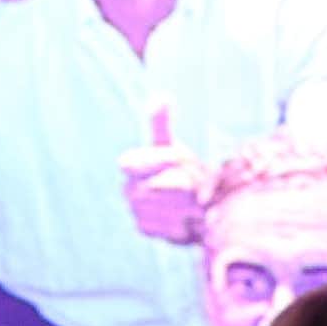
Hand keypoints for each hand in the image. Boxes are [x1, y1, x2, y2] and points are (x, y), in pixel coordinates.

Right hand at [118, 104, 207, 244]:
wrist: (188, 205)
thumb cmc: (179, 168)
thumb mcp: (172, 146)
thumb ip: (161, 123)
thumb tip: (161, 95)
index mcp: (130, 163)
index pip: (138, 162)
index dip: (160, 161)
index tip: (180, 160)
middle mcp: (127, 188)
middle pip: (162, 186)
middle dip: (186, 185)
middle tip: (198, 184)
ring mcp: (135, 210)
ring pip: (170, 207)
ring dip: (190, 205)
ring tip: (194, 201)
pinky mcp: (146, 229)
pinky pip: (172, 226)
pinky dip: (186, 223)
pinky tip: (187, 217)